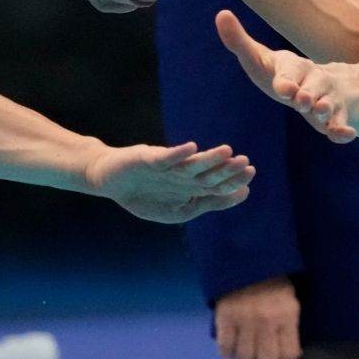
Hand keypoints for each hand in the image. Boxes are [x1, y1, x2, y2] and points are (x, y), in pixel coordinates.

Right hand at [86, 141, 252, 223]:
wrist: (108, 180)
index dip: (233, 181)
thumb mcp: (179, 210)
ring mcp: (167, 167)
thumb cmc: (144, 196)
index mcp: (191, 187)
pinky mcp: (148, 158)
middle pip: (208, 173)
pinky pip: (165, 157)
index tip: (250, 177)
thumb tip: (243, 193)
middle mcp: (182, 175)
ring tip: (227, 151)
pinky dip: (178, 154)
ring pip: (191, 164)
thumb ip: (210, 202)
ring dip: (209, 158)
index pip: (216, 185)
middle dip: (226, 169)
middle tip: (246, 163)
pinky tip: (191, 148)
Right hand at [215, 276, 301, 358]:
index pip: (288, 354)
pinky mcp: (225, 316)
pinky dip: (227, 353)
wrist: (246, 259)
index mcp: (287, 316)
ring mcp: (244, 319)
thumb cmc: (273, 282)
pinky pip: (225, 345)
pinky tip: (229, 353)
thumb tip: (288, 355)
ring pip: (244, 355)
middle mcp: (266, 321)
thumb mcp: (290, 302)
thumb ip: (289, 327)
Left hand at [216, 10, 357, 143]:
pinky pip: (340, 124)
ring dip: (325, 108)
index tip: (283, 89)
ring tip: (321, 112)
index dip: (285, 80)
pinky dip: (343, 130)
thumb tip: (221, 14)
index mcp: (292, 66)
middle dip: (306, 94)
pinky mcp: (334, 118)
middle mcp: (313, 80)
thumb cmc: (279, 72)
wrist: (317, 85)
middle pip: (312, 86)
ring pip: (328, 104)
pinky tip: (345, 135)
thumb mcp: (259, 58)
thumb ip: (238, 41)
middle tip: (301, 101)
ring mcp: (326, 98)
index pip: (288, 71)